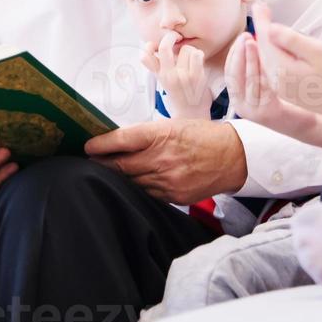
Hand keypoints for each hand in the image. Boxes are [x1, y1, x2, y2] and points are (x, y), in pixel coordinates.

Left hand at [85, 118, 246, 204]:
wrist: (233, 156)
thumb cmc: (201, 136)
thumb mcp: (173, 125)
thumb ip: (146, 136)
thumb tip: (118, 143)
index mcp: (161, 134)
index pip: (122, 140)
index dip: (101, 145)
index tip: (88, 147)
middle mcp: (162, 158)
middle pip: (121, 165)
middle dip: (103, 165)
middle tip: (91, 162)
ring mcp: (168, 180)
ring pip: (131, 182)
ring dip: (119, 178)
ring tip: (108, 174)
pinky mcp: (174, 196)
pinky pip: (147, 194)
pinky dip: (138, 188)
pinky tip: (133, 184)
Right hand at [146, 31, 212, 119]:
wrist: (192, 114)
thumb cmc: (179, 94)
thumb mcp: (163, 81)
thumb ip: (156, 66)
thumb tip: (145, 51)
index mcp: (159, 75)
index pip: (144, 56)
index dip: (148, 45)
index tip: (157, 45)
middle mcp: (168, 75)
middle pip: (164, 47)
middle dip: (171, 37)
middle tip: (176, 37)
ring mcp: (182, 76)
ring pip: (186, 48)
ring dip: (190, 51)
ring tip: (191, 60)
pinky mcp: (196, 77)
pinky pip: (197, 54)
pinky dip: (199, 55)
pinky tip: (198, 62)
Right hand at [224, 31, 318, 137]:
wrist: (302, 124)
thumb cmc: (284, 100)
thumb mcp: (264, 85)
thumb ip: (255, 69)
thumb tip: (250, 42)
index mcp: (237, 98)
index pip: (229, 72)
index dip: (234, 53)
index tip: (241, 37)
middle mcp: (241, 106)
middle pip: (235, 75)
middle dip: (240, 53)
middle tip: (246, 36)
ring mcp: (253, 111)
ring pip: (249, 80)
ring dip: (250, 59)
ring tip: (254, 43)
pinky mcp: (267, 113)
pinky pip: (263, 88)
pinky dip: (263, 71)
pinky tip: (268, 58)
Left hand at [252, 2, 321, 116]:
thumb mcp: (318, 51)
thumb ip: (292, 40)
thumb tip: (269, 28)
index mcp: (281, 71)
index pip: (266, 40)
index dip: (262, 21)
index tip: (259, 4)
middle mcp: (276, 82)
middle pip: (263, 50)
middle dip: (262, 29)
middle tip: (260, 9)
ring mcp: (281, 89)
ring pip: (267, 59)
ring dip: (266, 41)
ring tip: (266, 23)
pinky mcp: (288, 92)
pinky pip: (274, 68)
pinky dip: (272, 53)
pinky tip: (276, 44)